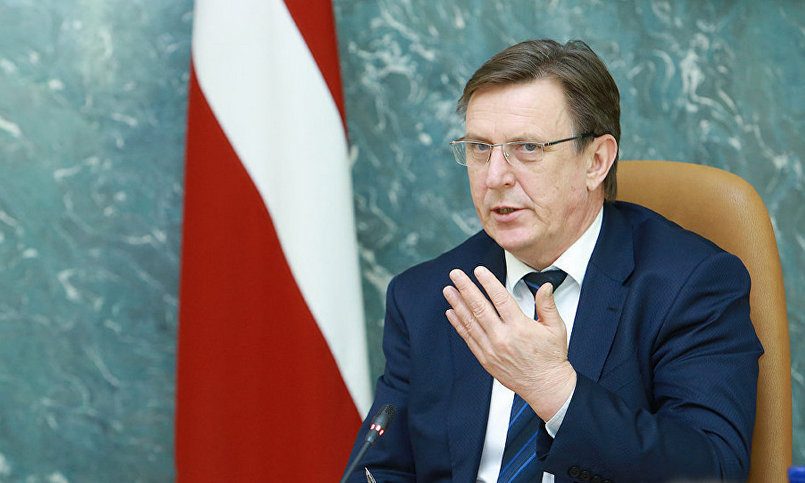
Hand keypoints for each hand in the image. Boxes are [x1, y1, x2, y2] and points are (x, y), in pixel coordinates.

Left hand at [442, 266, 575, 420]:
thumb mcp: (556, 328)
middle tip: (456, 275)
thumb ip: (547, 305)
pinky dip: (459, 324)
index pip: (500, 298)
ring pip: (470, 322)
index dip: (488, 282)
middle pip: (480, 307)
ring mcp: (492, 349)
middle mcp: (503, 337)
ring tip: (448, 290)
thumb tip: (545, 286)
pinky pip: (468, 338)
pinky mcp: (485, 359)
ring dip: (457, 304)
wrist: (545, 386)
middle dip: (466, 288)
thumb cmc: (551, 357)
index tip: (479, 271)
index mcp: (520, 327)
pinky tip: (451, 313)